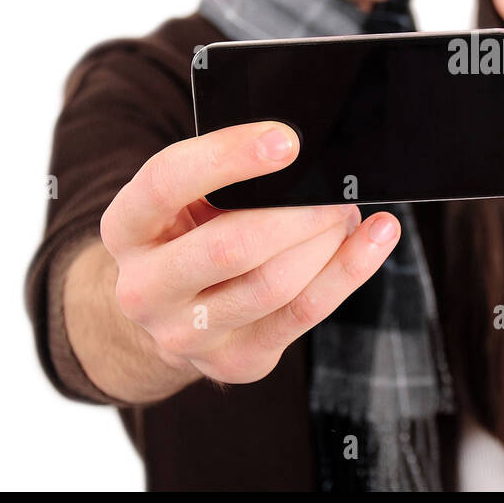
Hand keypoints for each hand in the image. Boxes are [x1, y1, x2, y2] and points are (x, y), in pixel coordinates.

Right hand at [99, 120, 400, 384]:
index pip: (167, 183)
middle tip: (336, 189)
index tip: (288, 140)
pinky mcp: (234, 362)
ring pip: (274, 284)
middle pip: (230, 247)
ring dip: (325, 241)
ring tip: (347, 210)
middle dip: (297, 213)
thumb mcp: (186, 197)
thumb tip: (304, 155)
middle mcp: (143, 289)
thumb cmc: (189, 231)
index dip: (229, 157)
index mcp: (126, 229)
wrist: (167, 312)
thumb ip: (226, 177)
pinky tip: (377, 236)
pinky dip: (349, 270)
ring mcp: (185, 335)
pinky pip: (303, 313)